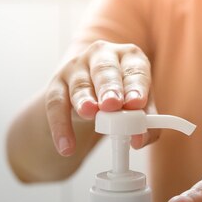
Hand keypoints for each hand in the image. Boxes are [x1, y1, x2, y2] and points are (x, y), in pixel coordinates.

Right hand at [44, 40, 157, 155]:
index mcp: (129, 57)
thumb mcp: (138, 103)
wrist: (92, 88)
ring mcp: (77, 67)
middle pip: (105, 69)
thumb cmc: (123, 94)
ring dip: (84, 100)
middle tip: (112, 104)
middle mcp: (102, 56)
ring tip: (89, 113)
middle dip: (109, 87)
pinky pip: (56, 104)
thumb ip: (146, 122)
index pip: (134, 70)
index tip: (136, 103)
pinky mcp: (57, 83)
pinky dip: (60, 127)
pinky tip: (66, 146)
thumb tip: (139, 140)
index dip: (135, 86)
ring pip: (80, 84)